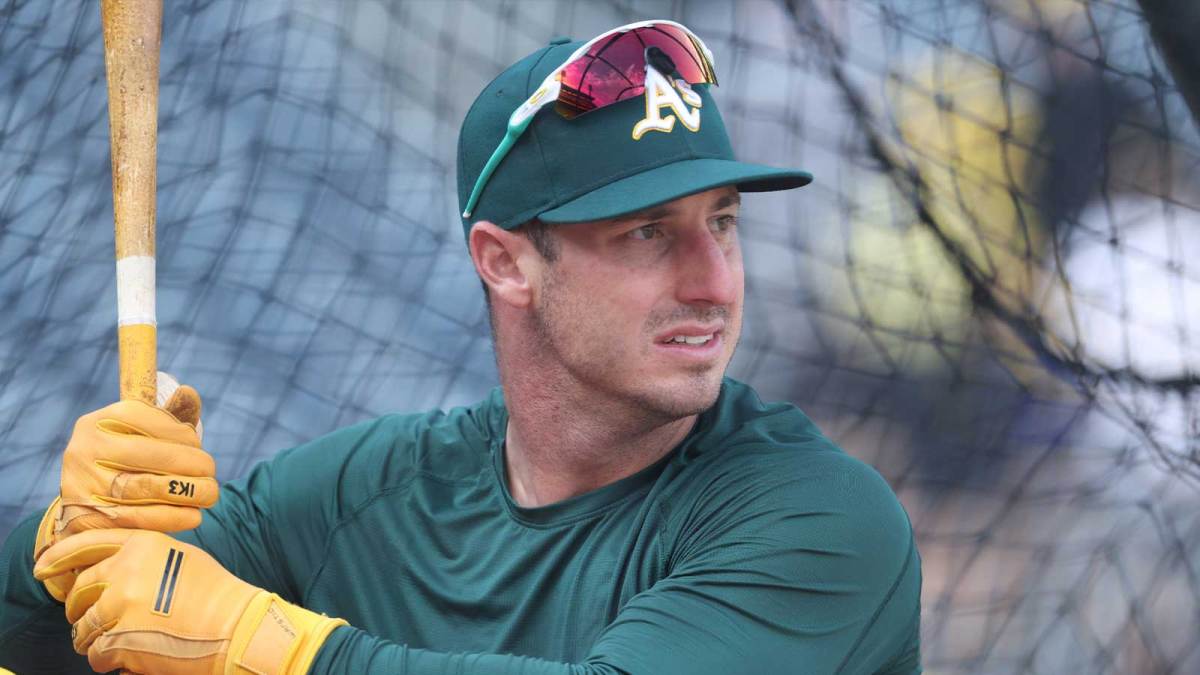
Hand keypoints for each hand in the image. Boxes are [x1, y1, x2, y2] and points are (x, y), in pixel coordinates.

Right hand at [34, 373, 217, 600]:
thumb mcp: (142, 433)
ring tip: (209, 495)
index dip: (183, 436)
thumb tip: (189, 392)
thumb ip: (169, 414)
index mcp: (100, 421)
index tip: (199, 448)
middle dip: (191, 465)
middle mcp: (85, 449)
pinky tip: (193, 516)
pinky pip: (136, 519)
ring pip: (145, 488)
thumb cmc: (127, 461)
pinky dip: (171, 518)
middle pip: (150, 455)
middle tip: (212, 475)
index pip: (150, 421)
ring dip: (187, 493)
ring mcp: (81, 484)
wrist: (87, 502)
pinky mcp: (85, 517)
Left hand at [34, 529, 345, 674]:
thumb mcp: (180, 558)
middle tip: (90, 620)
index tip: (41, 569)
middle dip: (80, 609)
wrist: (236, 627)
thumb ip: (143, 556)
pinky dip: (105, 659)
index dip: (57, 556)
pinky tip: (123, 657)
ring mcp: (121, 606)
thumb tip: (107, 570)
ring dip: (92, 637)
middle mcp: (125, 571)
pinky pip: (96, 653)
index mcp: (140, 544)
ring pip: (83, 626)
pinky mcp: (121, 640)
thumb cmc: (214, 593)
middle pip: (80, 591)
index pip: (84, 544)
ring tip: (110, 642)